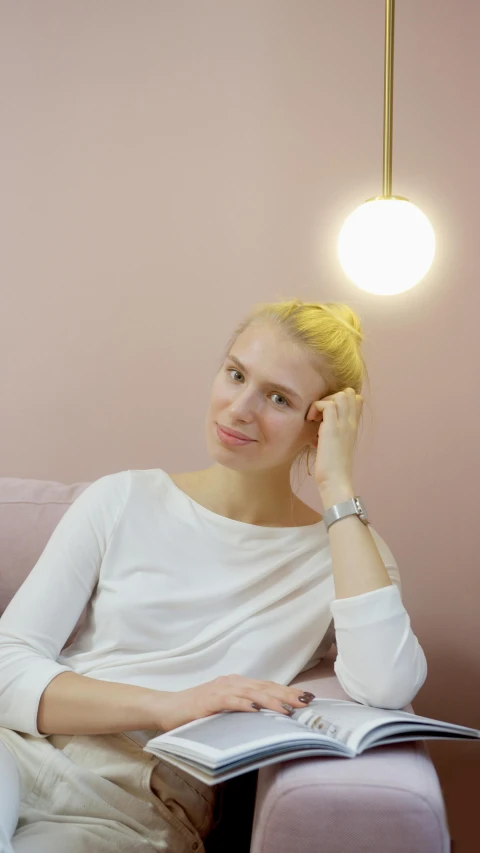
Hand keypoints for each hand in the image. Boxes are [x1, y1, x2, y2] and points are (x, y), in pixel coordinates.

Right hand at [154, 675, 317, 731]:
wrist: (167, 708)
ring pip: (251, 693)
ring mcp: (220, 689)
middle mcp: (231, 682)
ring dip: (271, 701)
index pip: (268, 686)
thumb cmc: (196, 712)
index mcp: (237, 684)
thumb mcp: (224, 710)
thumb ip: (243, 709)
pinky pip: (230, 701)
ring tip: (288, 709)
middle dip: (287, 694)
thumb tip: (269, 719)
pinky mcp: (209, 700)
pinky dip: (244, 705)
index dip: (288, 691)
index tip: (308, 698)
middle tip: (306, 702)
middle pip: (264, 687)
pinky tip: (256, 710)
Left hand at [306, 387, 362, 488]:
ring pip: (340, 395)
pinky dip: (316, 408)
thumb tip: (320, 425)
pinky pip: (327, 404)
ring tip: (316, 417)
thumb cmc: (332, 467)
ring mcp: (343, 425)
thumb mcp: (336, 445)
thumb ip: (333, 432)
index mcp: (353, 427)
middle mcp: (351, 423)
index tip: (327, 413)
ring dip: (324, 401)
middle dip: (331, 397)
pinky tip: (311, 420)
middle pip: (349, 393)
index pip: (356, 399)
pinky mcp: (332, 429)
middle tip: (320, 414)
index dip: (341, 399)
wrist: (336, 480)